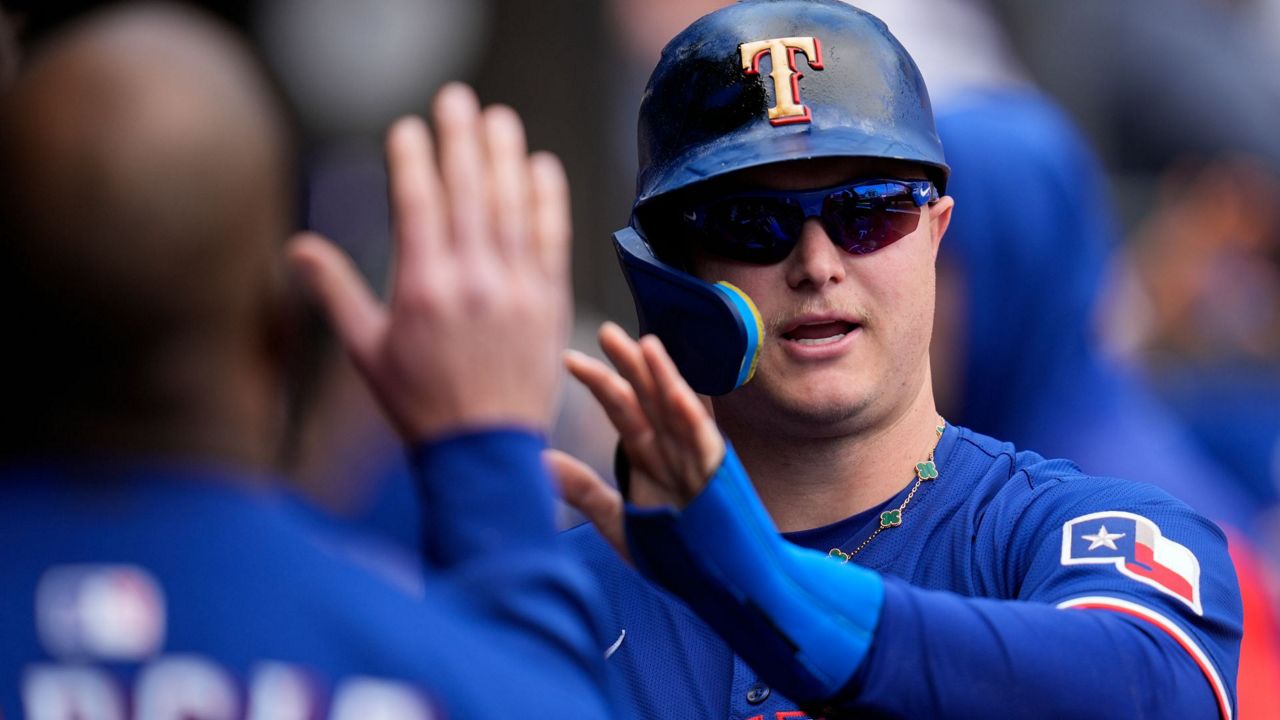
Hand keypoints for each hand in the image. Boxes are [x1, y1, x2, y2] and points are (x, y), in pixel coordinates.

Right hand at [289, 84, 570, 440]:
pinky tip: (542, 168)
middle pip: (467, 190)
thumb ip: (335, 293)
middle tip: (457, 98)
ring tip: (499, 119)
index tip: (407, 128)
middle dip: (460, 138)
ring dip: (505, 156)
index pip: (417, 202)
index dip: (412, 158)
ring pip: (512, 205)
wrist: (484, 452)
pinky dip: (548, 199)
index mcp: (422, 287)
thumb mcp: (366, 351)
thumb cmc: (419, 404)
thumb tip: (297, 247)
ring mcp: (515, 287)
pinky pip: (551, 238)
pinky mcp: (549, 301)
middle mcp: (471, 278)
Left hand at [550, 322, 723, 556]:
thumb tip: (539, 460)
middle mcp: (672, 449)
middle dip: (629, 365)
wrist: (718, 585)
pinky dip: (691, 416)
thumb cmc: (675, 552)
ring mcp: (697, 459)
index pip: (621, 409)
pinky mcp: (718, 476)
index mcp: (649, 455)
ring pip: (678, 409)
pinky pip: (704, 441)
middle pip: (649, 398)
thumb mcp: (618, 522)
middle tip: (606, 332)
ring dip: (663, 377)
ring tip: (645, 345)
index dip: (598, 382)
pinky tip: (675, 392)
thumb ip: (583, 491)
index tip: (568, 358)